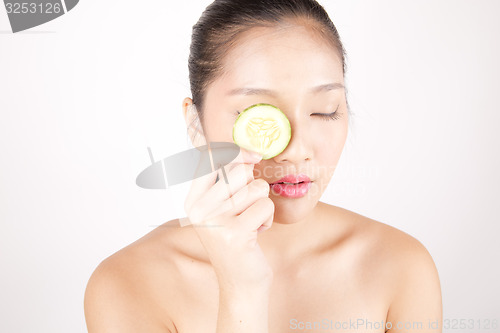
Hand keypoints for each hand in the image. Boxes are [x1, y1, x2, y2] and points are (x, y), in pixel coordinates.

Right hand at [184, 147, 274, 289]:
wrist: (240, 282)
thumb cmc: (236, 239)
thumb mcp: (224, 208)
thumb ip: (228, 180)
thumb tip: (250, 152)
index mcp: (193, 200)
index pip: (211, 157)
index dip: (236, 151)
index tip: (252, 156)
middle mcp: (199, 209)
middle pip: (240, 170)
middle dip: (253, 186)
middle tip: (247, 207)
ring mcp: (215, 221)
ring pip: (256, 188)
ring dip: (262, 205)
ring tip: (251, 222)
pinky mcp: (234, 233)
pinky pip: (265, 206)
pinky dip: (268, 219)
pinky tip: (256, 233)